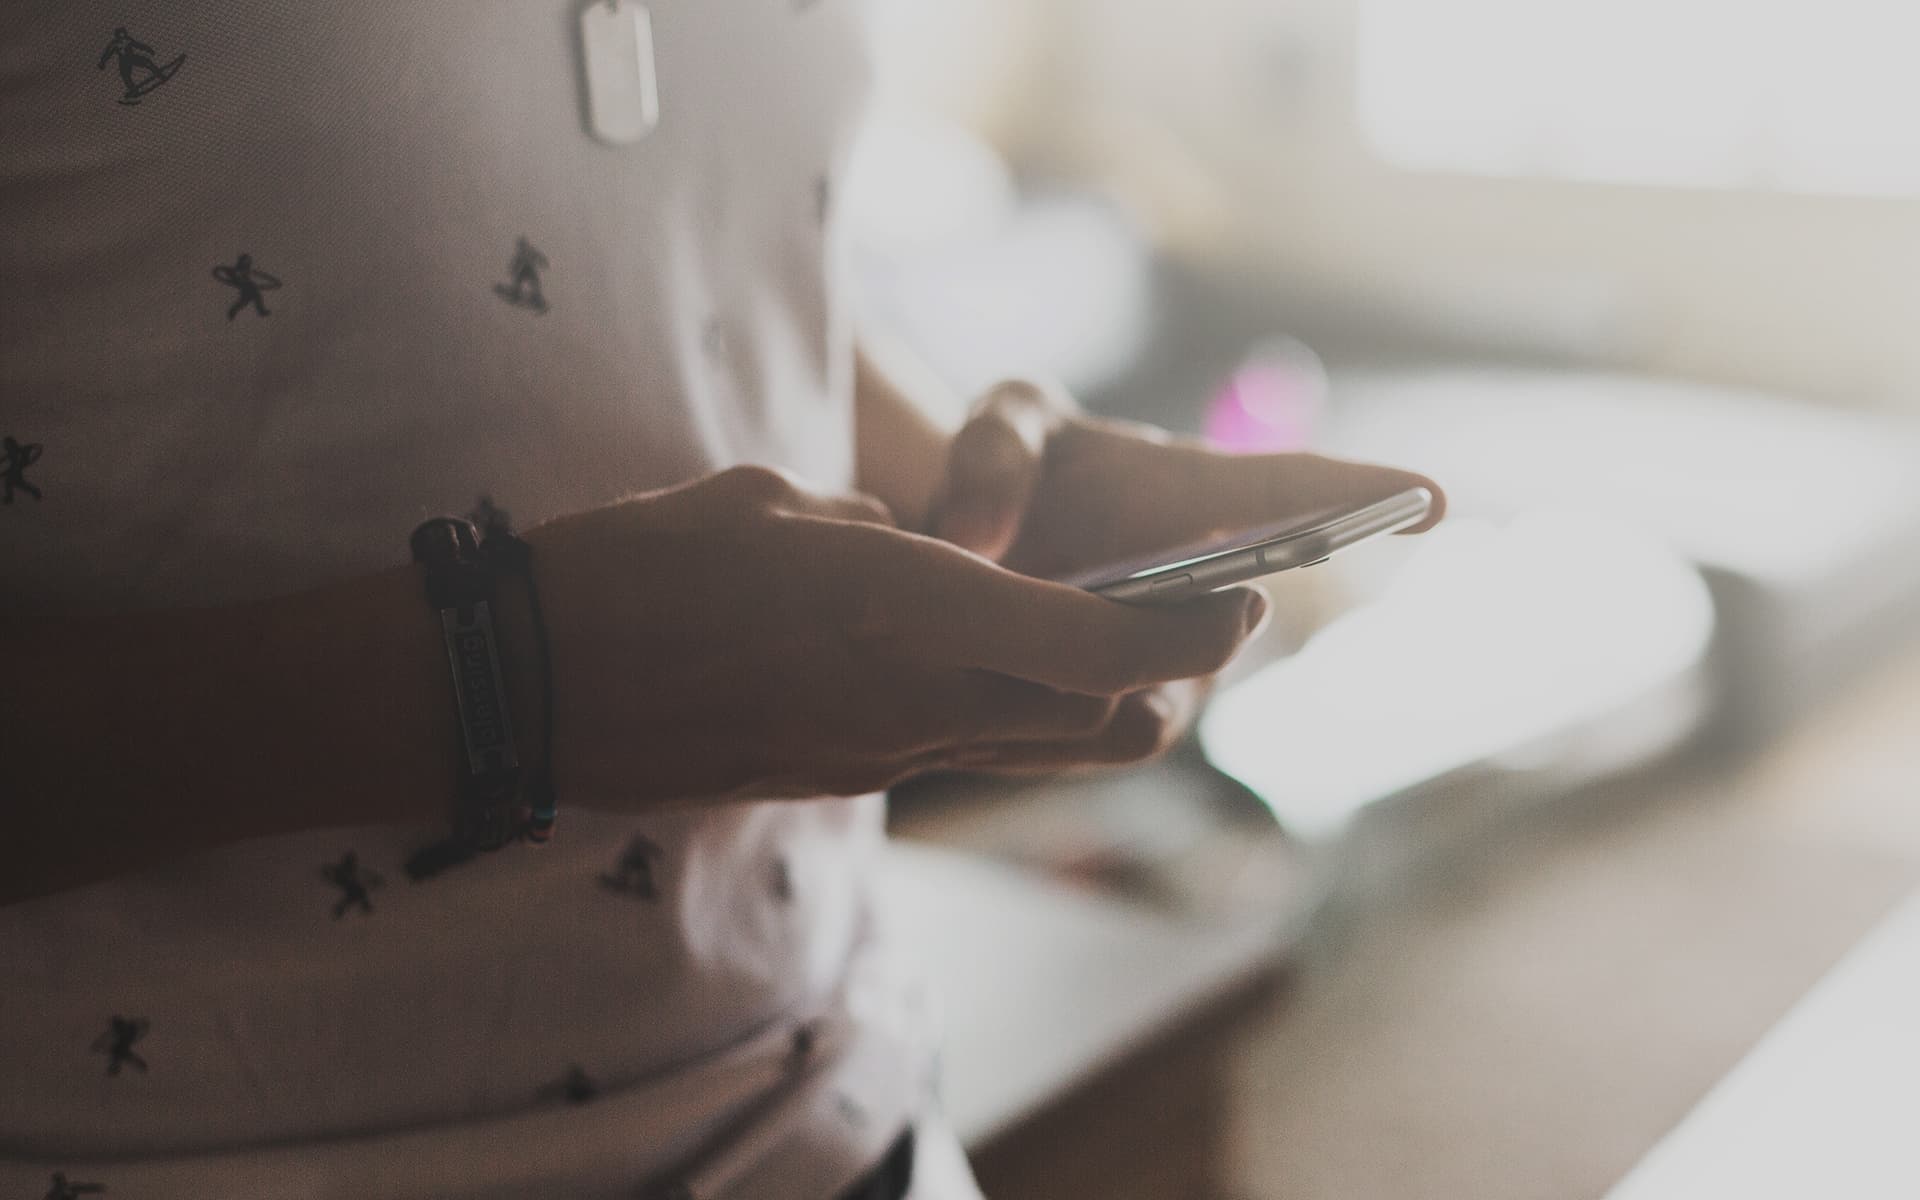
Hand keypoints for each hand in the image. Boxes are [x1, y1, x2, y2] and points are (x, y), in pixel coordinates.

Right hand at [523, 466, 1269, 805]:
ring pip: (1047, 750)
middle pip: (1109, 724)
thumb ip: (874, 528)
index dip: (1195, 630)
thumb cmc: (635, 568)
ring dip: (1101, 703)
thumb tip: (918, 546)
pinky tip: (979, 656)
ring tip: (1109, 638)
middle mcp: (916, 698)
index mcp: (907, 607)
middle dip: (1174, 677)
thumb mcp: (772, 504)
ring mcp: (881, 755)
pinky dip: (1009, 713)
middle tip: (1193, 617)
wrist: (529, 692)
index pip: (1103, 644)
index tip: (1249, 599)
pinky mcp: (843, 779)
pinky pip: (963, 749)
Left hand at [926, 381, 1444, 757]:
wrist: (970, 551)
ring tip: (1042, 640)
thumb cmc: (1012, 466)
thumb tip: (976, 540)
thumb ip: (988, 456)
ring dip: (1117, 669)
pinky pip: (1124, 729)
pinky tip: (1014, 687)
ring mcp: (1182, 652)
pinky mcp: (1139, 709)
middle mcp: (1215, 578)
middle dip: (1216, 616)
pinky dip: (1074, 710)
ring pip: (1175, 685)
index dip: (1363, 495)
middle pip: (1243, 612)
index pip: (1291, 489)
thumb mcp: (997, 428)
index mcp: (1194, 489)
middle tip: (1177, 607)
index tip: (1433, 499)